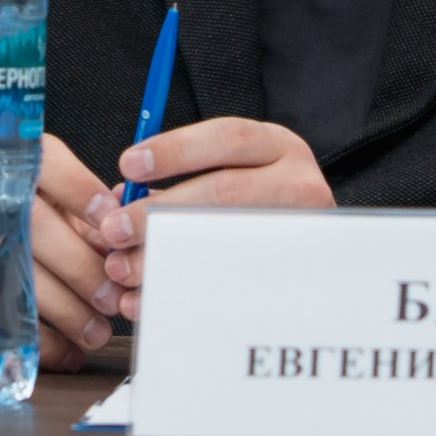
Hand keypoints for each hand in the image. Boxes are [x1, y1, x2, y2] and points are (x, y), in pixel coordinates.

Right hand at [32, 132, 124, 369]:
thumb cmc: (12, 206)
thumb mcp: (44, 191)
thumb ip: (80, 204)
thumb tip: (127, 222)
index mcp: (10, 162)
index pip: (45, 164)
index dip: (80, 191)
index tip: (110, 218)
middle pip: (35, 228)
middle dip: (81, 267)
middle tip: (113, 296)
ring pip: (19, 277)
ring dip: (66, 311)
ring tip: (97, 331)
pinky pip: (0, 316)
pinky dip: (40, 339)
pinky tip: (68, 350)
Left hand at [83, 118, 332, 319]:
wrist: (322, 251)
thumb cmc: (259, 203)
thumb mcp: (232, 172)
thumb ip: (178, 180)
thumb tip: (117, 199)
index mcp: (278, 146)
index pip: (228, 137)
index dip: (176, 149)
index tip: (128, 164)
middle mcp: (299, 182)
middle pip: (224, 191)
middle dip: (158, 212)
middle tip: (113, 230)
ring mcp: (301, 229)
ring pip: (225, 240)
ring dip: (163, 256)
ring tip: (122, 270)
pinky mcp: (292, 274)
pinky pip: (230, 284)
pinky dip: (179, 291)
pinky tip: (146, 299)